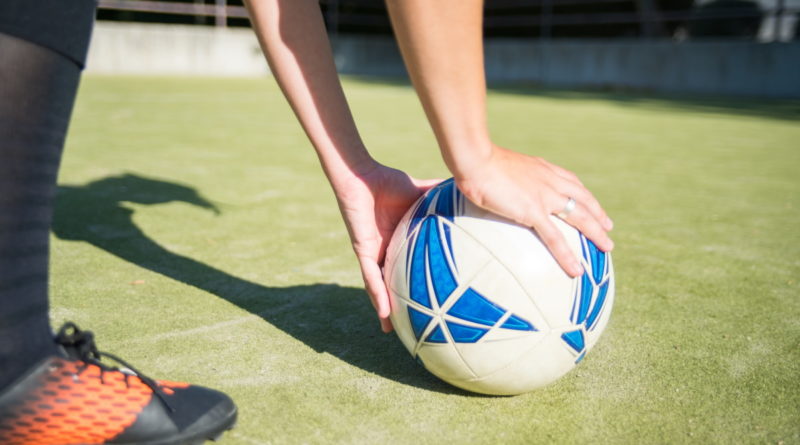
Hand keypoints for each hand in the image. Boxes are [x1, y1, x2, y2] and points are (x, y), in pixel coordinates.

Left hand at [332, 163, 439, 332]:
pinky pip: (370, 277)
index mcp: (397, 241)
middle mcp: (384, 251)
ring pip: (377, 288)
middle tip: (407, 325)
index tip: (426, 301)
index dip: (413, 285)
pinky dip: (377, 294)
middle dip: (395, 305)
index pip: (406, 268)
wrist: (364, 174)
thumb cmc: (387, 181)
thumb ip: (439, 195)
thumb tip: (466, 187)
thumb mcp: (420, 193)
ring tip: (390, 331)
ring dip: (383, 308)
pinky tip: (383, 313)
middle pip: (390, 284)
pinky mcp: (363, 250)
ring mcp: (372, 253)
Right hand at [455, 145, 613, 277]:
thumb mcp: (496, 165)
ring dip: (596, 233)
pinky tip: (576, 270)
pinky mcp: (533, 212)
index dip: (583, 194)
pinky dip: (567, 255)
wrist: (475, 159)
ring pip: (580, 217)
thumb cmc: (476, 160)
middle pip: (583, 199)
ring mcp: (545, 197)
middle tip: (608, 227)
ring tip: (607, 247)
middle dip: (598, 214)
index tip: (591, 203)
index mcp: (541, 169)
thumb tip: (490, 181)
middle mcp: (549, 181)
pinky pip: (555, 238)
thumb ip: (502, 175)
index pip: (570, 181)